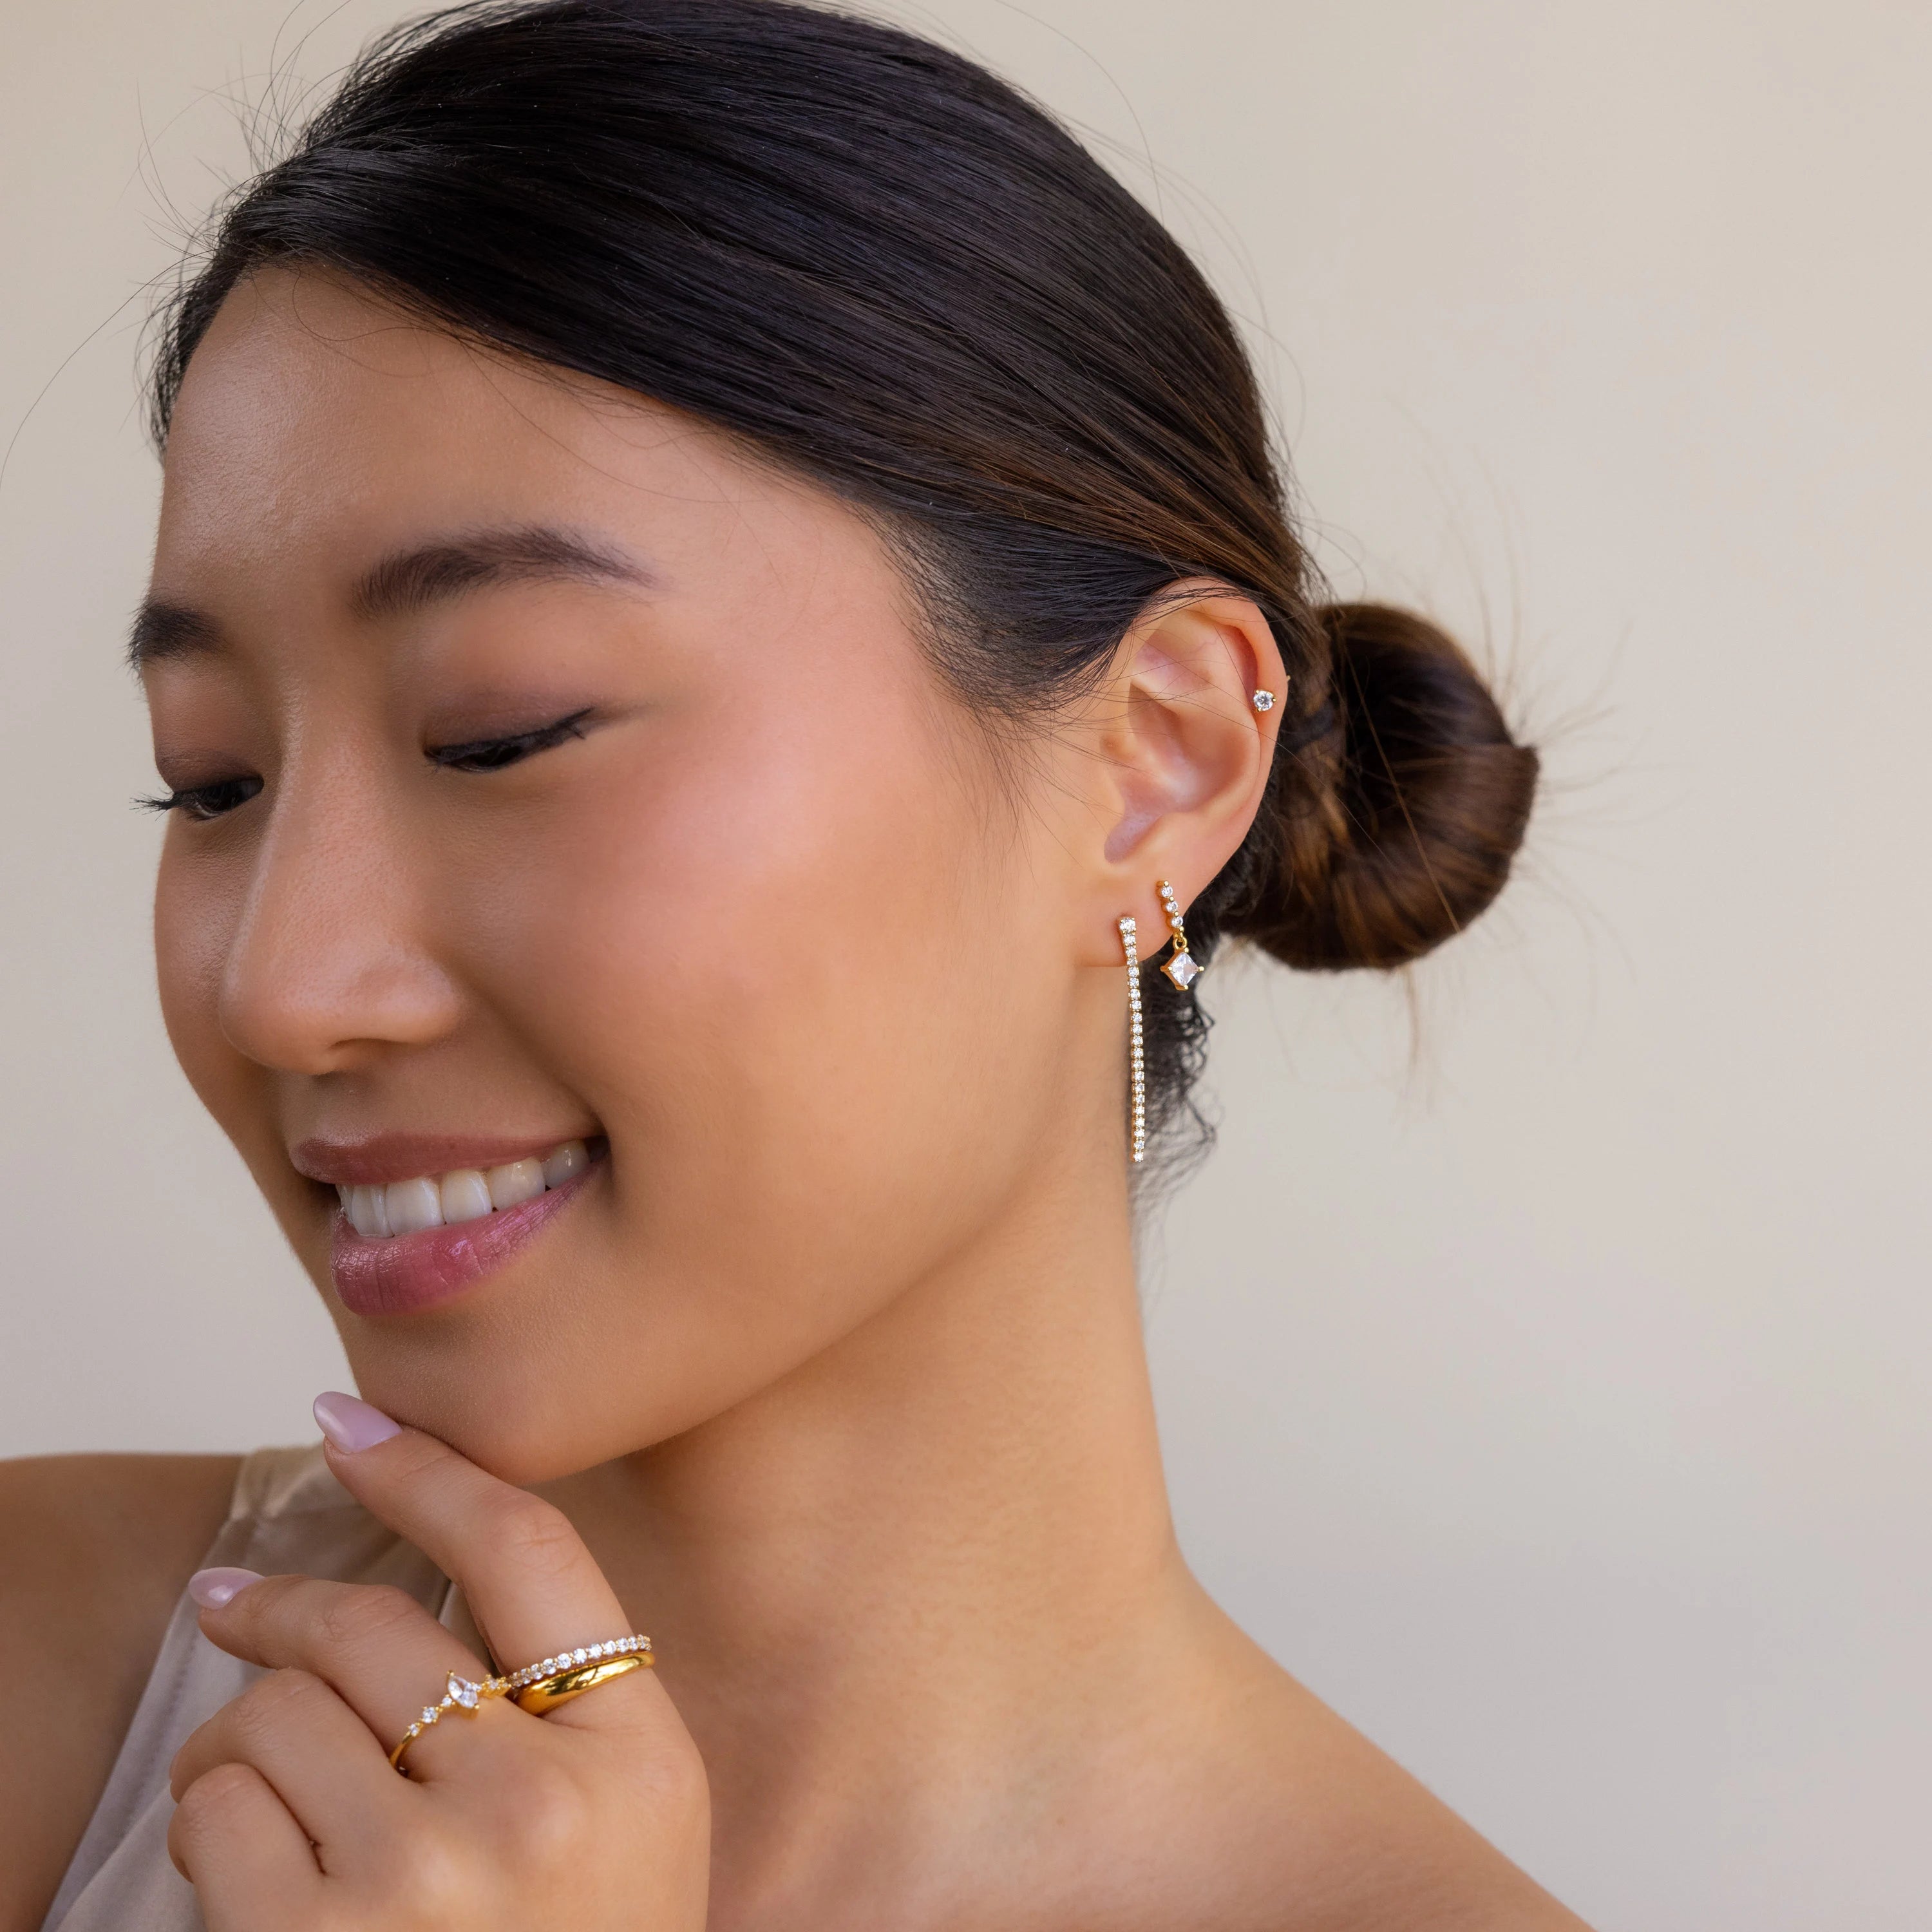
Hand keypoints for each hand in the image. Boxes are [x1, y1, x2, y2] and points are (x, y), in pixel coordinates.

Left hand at [166, 1395, 708, 1929]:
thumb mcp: (626, 1825)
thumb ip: (554, 1706)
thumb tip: (398, 1578)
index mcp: (636, 1755)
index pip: (529, 1550)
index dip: (429, 1467)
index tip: (350, 1418)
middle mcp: (541, 1802)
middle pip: (373, 1627)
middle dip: (284, 1612)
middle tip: (230, 1605)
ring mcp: (428, 1880)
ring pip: (276, 1714)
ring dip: (240, 1742)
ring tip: (253, 1792)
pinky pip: (218, 1811)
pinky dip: (208, 1823)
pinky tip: (244, 1868)